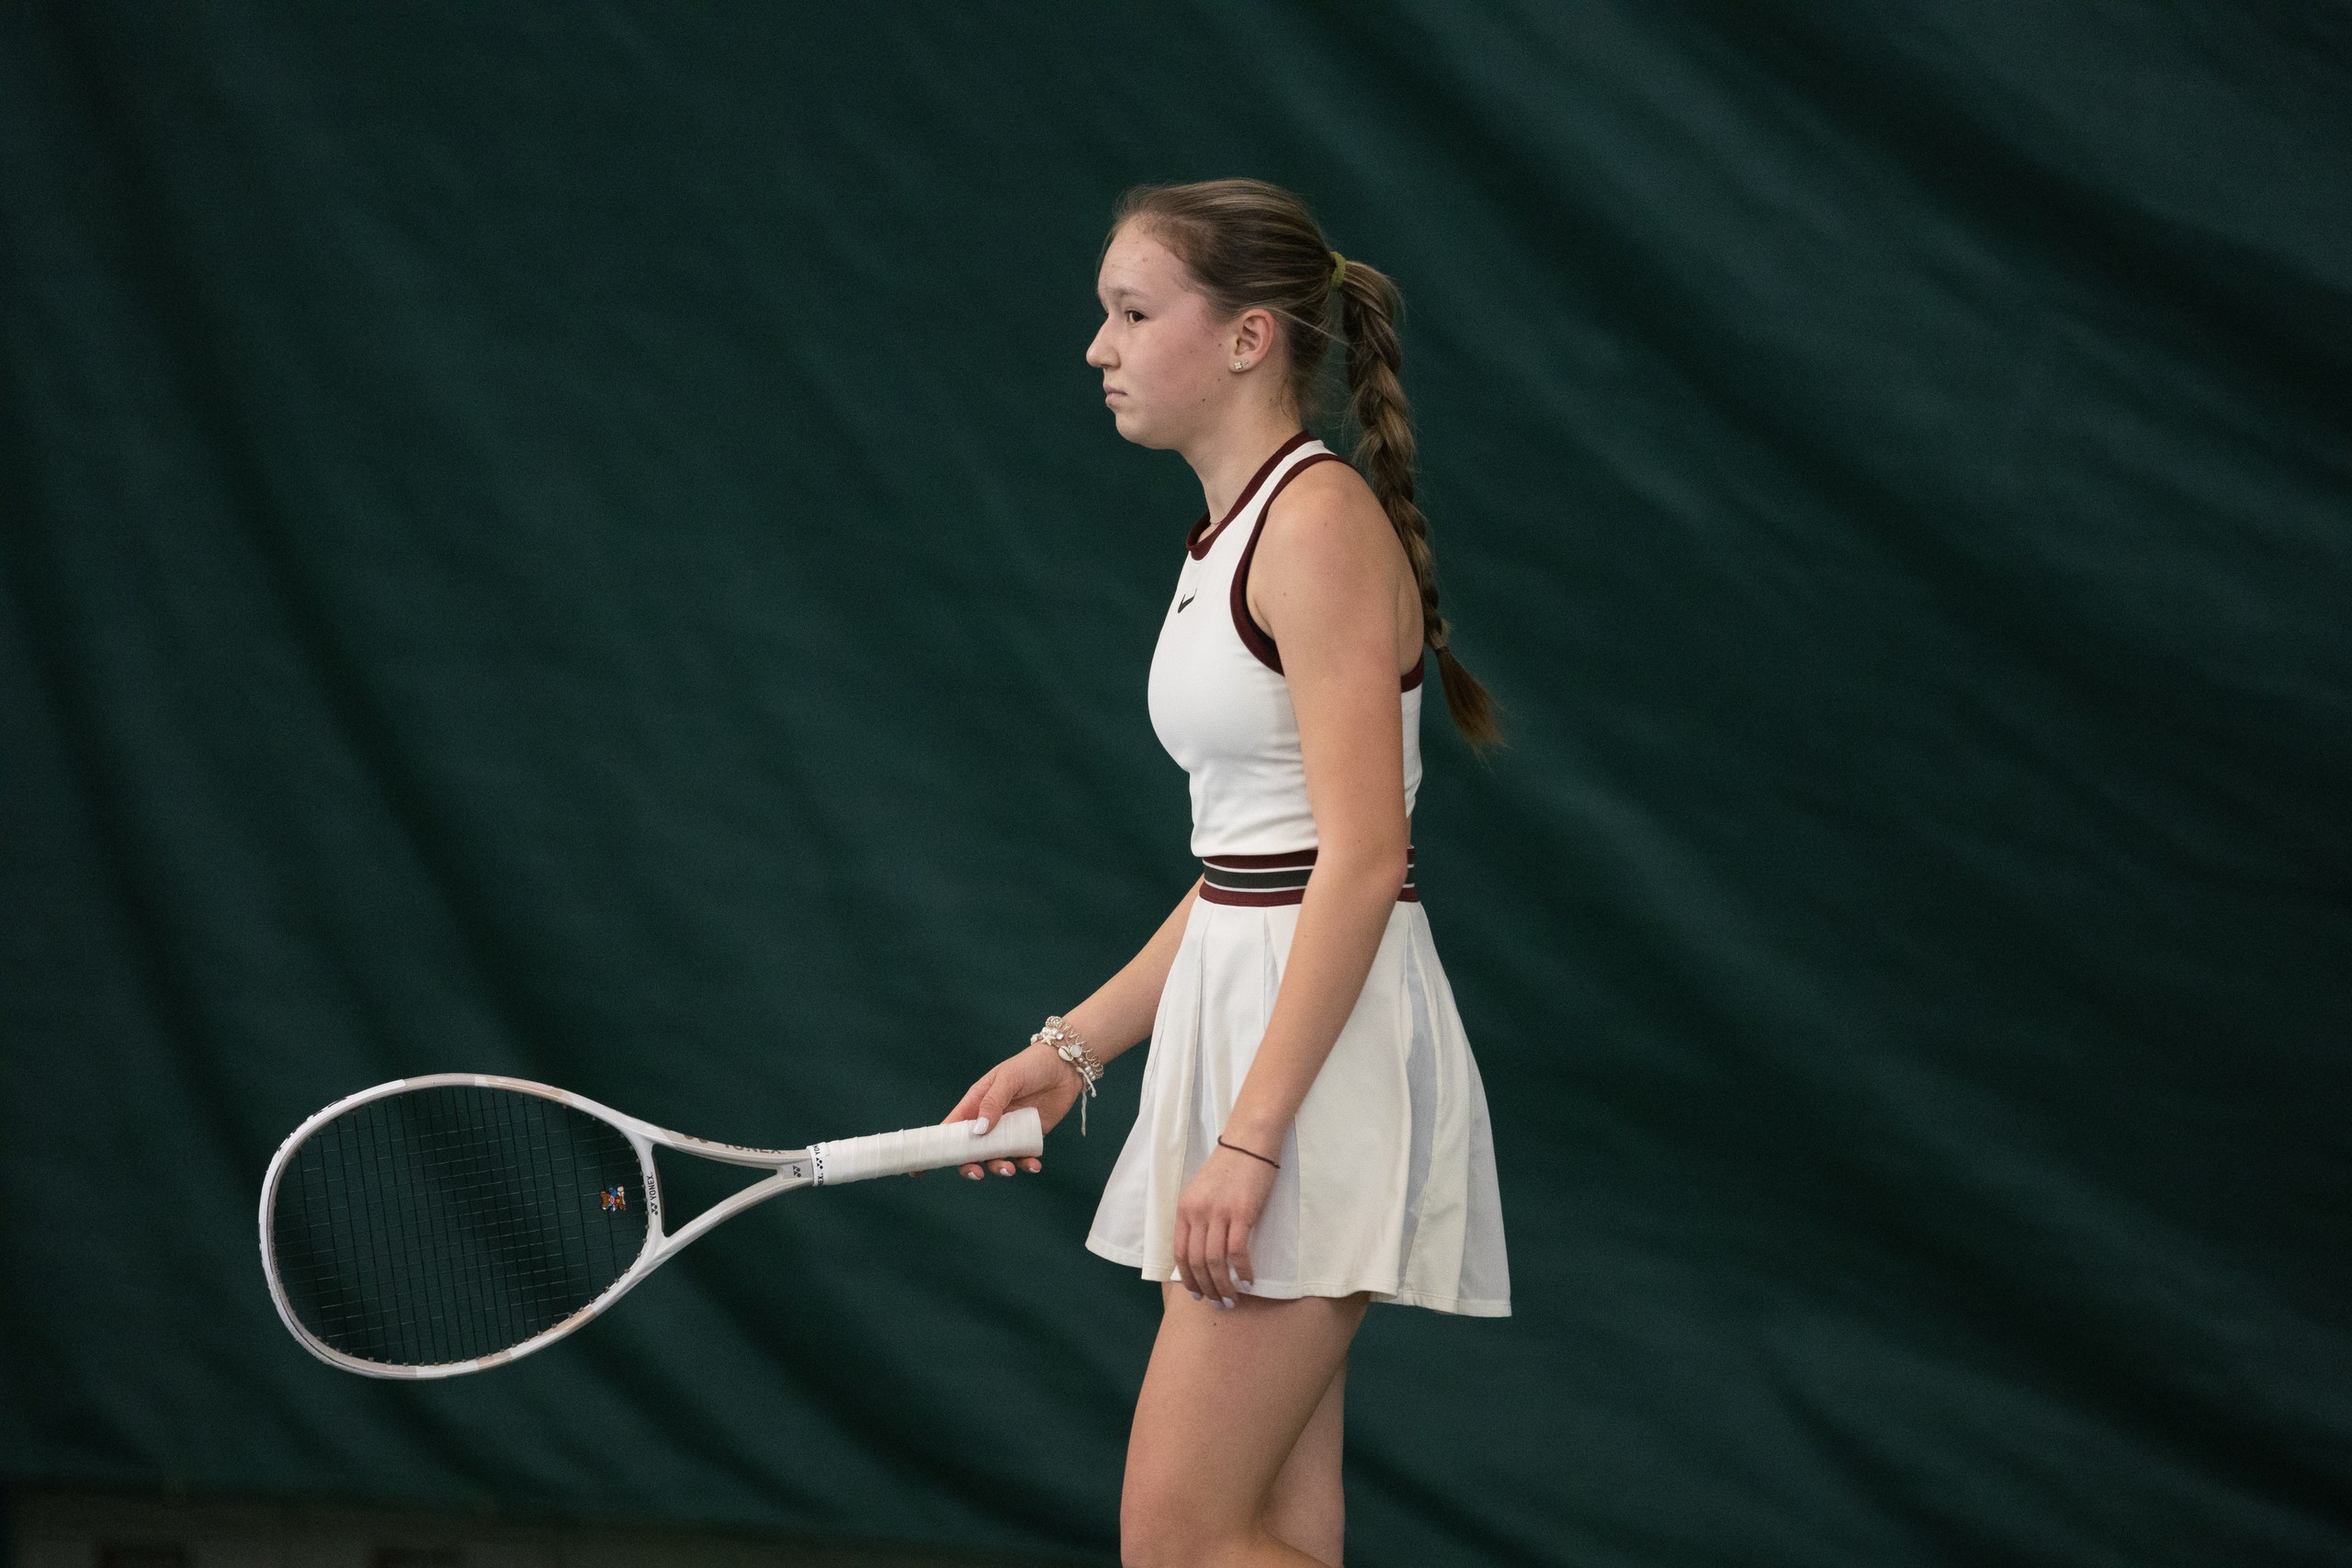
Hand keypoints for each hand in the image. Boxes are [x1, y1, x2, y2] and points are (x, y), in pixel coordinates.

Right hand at [938, 1041, 1081, 1180]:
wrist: (1066, 1065)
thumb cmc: (1030, 1065)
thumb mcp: (1007, 1079)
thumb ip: (992, 1103)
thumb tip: (978, 1131)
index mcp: (975, 1105)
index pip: (950, 1130)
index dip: (936, 1149)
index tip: (921, 1170)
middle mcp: (989, 1121)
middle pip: (971, 1151)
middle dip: (970, 1165)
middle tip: (978, 1172)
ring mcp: (1009, 1131)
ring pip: (996, 1158)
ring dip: (1000, 1167)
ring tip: (1011, 1169)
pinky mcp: (1030, 1136)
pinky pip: (1023, 1157)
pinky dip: (1026, 1165)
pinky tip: (1034, 1165)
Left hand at [1174, 1141, 1278, 1307]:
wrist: (1249, 1142)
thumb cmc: (1229, 1168)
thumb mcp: (1202, 1192)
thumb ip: (1198, 1218)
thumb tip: (1201, 1253)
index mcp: (1184, 1208)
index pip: (1179, 1253)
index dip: (1187, 1278)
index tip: (1197, 1293)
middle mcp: (1197, 1212)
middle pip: (1196, 1261)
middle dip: (1207, 1288)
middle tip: (1219, 1302)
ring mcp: (1218, 1212)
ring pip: (1215, 1261)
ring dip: (1224, 1285)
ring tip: (1234, 1298)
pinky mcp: (1241, 1212)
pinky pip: (1237, 1251)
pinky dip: (1242, 1270)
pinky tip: (1249, 1280)